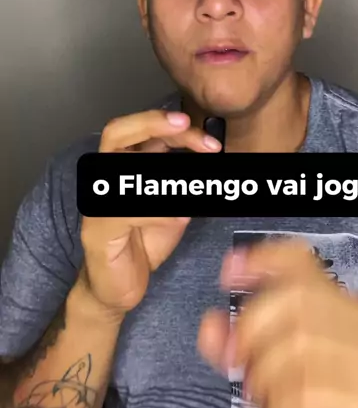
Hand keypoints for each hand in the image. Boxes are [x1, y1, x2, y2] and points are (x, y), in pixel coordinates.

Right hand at [80, 109, 220, 316]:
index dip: (160, 120)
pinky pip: (128, 211)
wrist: (118, 287)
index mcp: (121, 167)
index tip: (189, 122)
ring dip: (163, 171)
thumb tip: (209, 153)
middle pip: (117, 133)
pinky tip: (180, 216)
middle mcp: (104, 179)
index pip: (134, 129)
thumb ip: (182, 178)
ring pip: (122, 169)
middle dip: (154, 125)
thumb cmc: (142, 240)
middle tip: (187, 126)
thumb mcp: (172, 203)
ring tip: (195, 180)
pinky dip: (159, 211)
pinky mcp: (97, 230)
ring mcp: (97, 203)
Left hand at [198, 240, 357, 407]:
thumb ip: (241, 347)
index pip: (303, 262)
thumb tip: (209, 326)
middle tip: (237, 365)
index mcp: (339, 304)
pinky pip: (311, 391)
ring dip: (268, 378)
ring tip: (267, 401)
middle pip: (294, 300)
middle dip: (253, 329)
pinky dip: (286, 407)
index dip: (263, 259)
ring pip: (299, 347)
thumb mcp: (279, 370)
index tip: (229, 271)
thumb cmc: (332, 401)